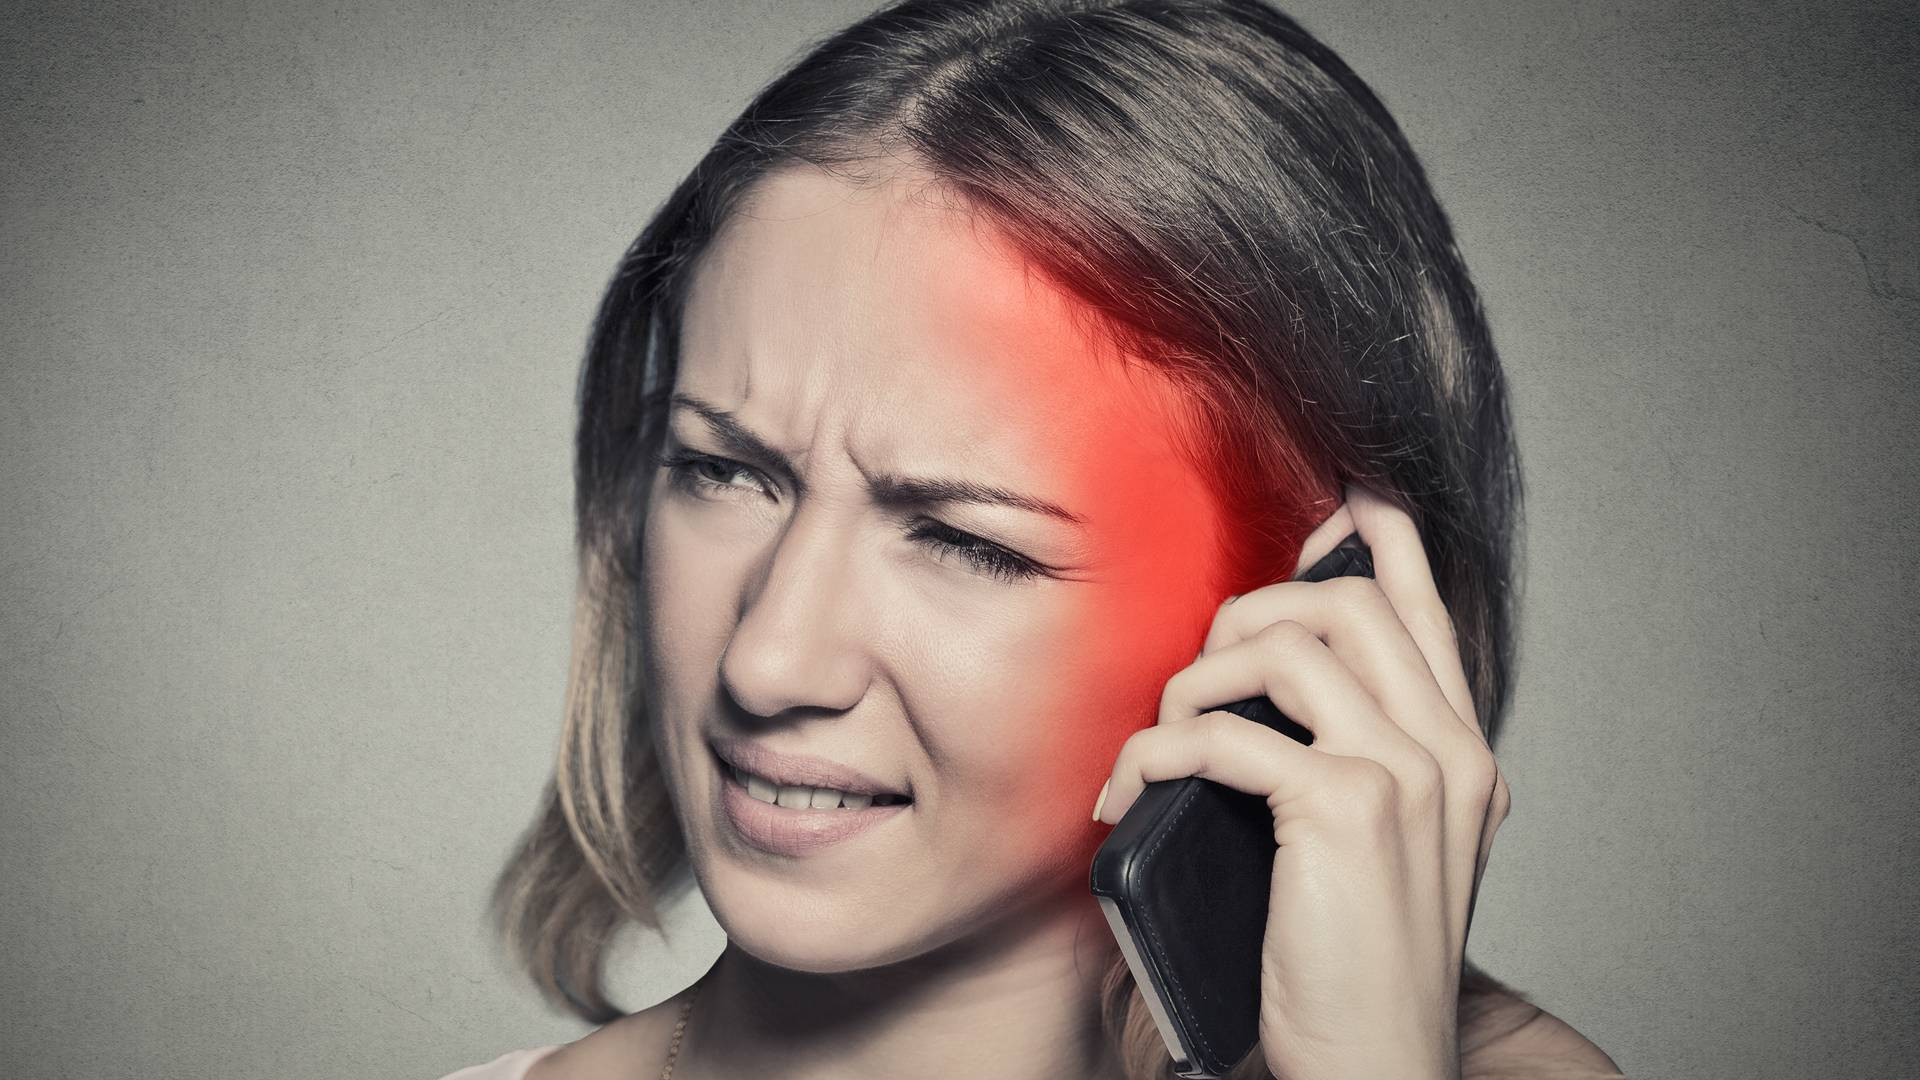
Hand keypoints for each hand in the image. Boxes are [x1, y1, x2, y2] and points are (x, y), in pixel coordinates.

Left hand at [1091, 484, 1508, 1079]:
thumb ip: (1345, 756)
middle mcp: (1449, 753)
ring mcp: (1407, 776)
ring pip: (1283, 648)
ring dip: (1194, 684)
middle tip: (1196, 682)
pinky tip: (1129, 794)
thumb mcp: (1372, 847)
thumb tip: (1260, 681)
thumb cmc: (1351, 964)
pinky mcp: (1345, 810)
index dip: (1383, 542)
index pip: (1427, 611)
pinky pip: (1223, 733)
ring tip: (1162, 744)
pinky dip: (1155, 752)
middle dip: (1248, 613)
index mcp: (1463, 756)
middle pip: (1346, 603)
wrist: (1375, 1065)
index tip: (1345, 501)